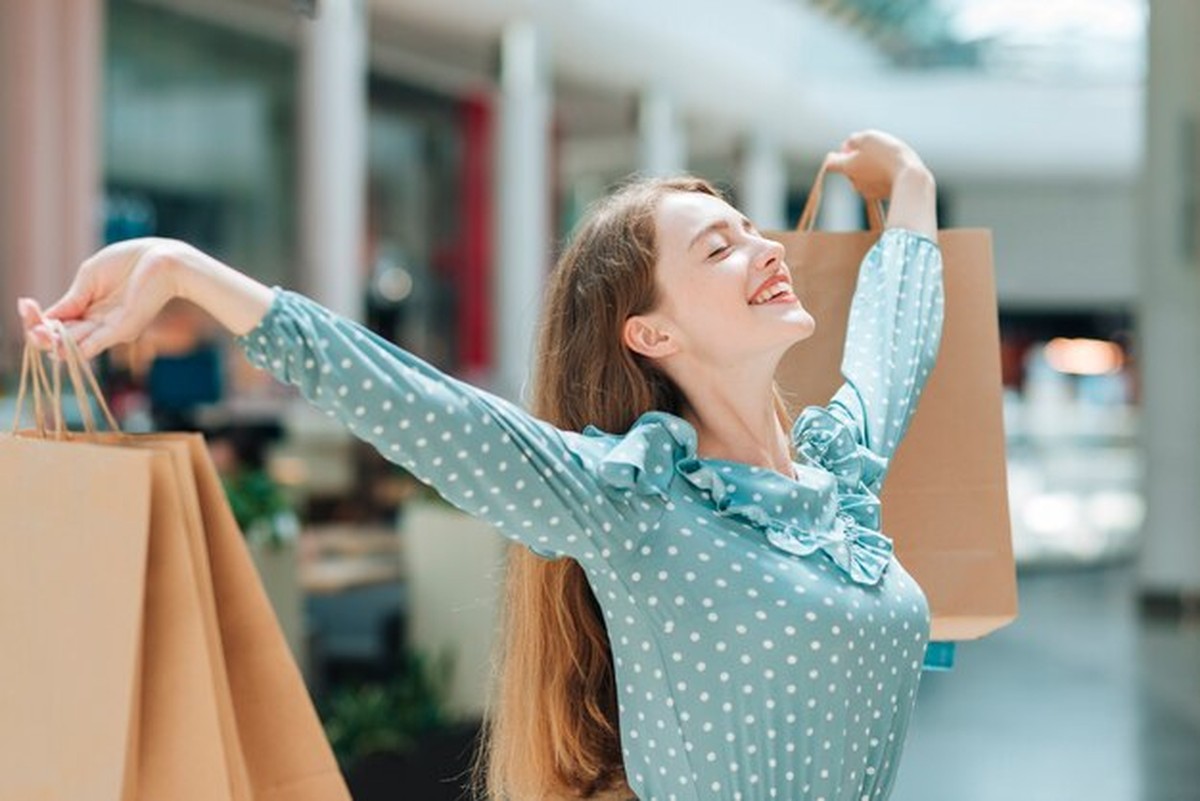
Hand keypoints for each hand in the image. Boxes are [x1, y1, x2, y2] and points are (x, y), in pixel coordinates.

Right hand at [17, 237, 189, 360]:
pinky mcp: (123, 329)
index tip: (26, 306)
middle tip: (35, 329)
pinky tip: (61, 346)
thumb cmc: (128, 262)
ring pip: (75, 346)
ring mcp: (109, 329)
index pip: (56, 323)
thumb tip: (48, 318)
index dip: (38, 320)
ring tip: (42, 336)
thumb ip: (71, 299)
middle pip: (62, 339)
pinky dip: (77, 347)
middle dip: (43, 336)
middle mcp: (96, 322)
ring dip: (56, 344)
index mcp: (86, 308)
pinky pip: (96, 344)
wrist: (161, 259)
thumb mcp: (89, 277)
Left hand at [823, 129, 929, 200]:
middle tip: (873, 148)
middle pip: (850, 168)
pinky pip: (877, 182)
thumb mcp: (868, 137)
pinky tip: (894, 168)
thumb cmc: (887, 154)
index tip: (843, 150)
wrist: (910, 177)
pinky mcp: (881, 195)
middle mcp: (854, 182)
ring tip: (887, 157)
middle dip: (858, 158)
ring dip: (872, 166)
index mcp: (847, 168)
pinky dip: (882, 175)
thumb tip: (848, 145)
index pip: (830, 164)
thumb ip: (854, 140)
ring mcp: (867, 191)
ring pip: (865, 175)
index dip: (835, 155)